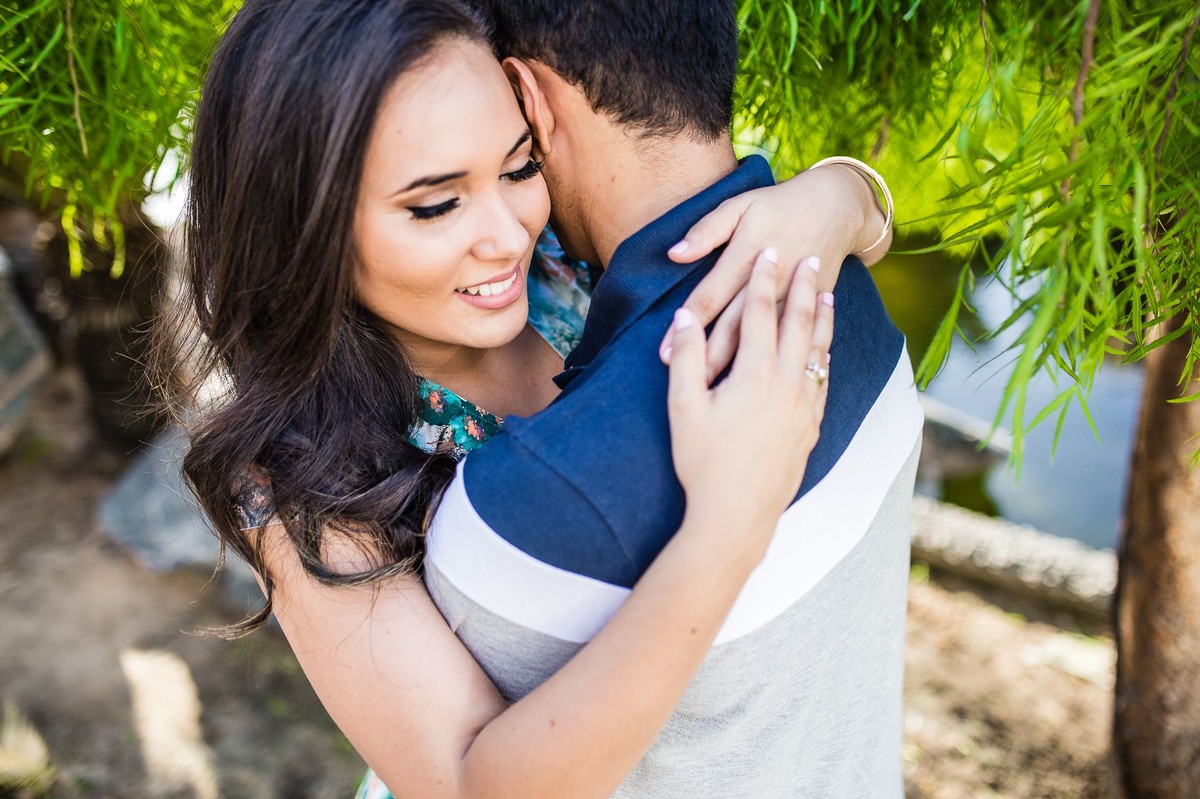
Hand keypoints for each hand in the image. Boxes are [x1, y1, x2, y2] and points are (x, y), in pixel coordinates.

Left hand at [660, 163, 887, 381]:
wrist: (837, 206)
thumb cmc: (780, 204)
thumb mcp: (740, 204)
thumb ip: (707, 230)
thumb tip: (675, 254)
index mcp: (746, 255)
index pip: (709, 297)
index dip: (686, 326)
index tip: (663, 352)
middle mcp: (768, 281)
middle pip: (733, 325)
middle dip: (707, 356)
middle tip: (683, 383)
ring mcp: (792, 296)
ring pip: (761, 337)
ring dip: (737, 363)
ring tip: (713, 390)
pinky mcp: (810, 304)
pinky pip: (790, 337)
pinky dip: (775, 357)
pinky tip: (761, 381)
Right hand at [666, 248, 834, 558]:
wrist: (736, 514)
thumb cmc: (703, 462)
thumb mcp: (683, 407)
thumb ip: (685, 357)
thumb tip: (685, 317)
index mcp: (754, 374)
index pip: (761, 313)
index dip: (763, 279)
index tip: (767, 252)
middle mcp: (787, 384)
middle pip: (800, 323)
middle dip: (805, 287)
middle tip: (814, 257)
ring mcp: (804, 406)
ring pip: (820, 350)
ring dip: (824, 318)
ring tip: (830, 293)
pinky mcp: (810, 427)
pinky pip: (824, 379)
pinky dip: (826, 355)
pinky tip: (825, 349)